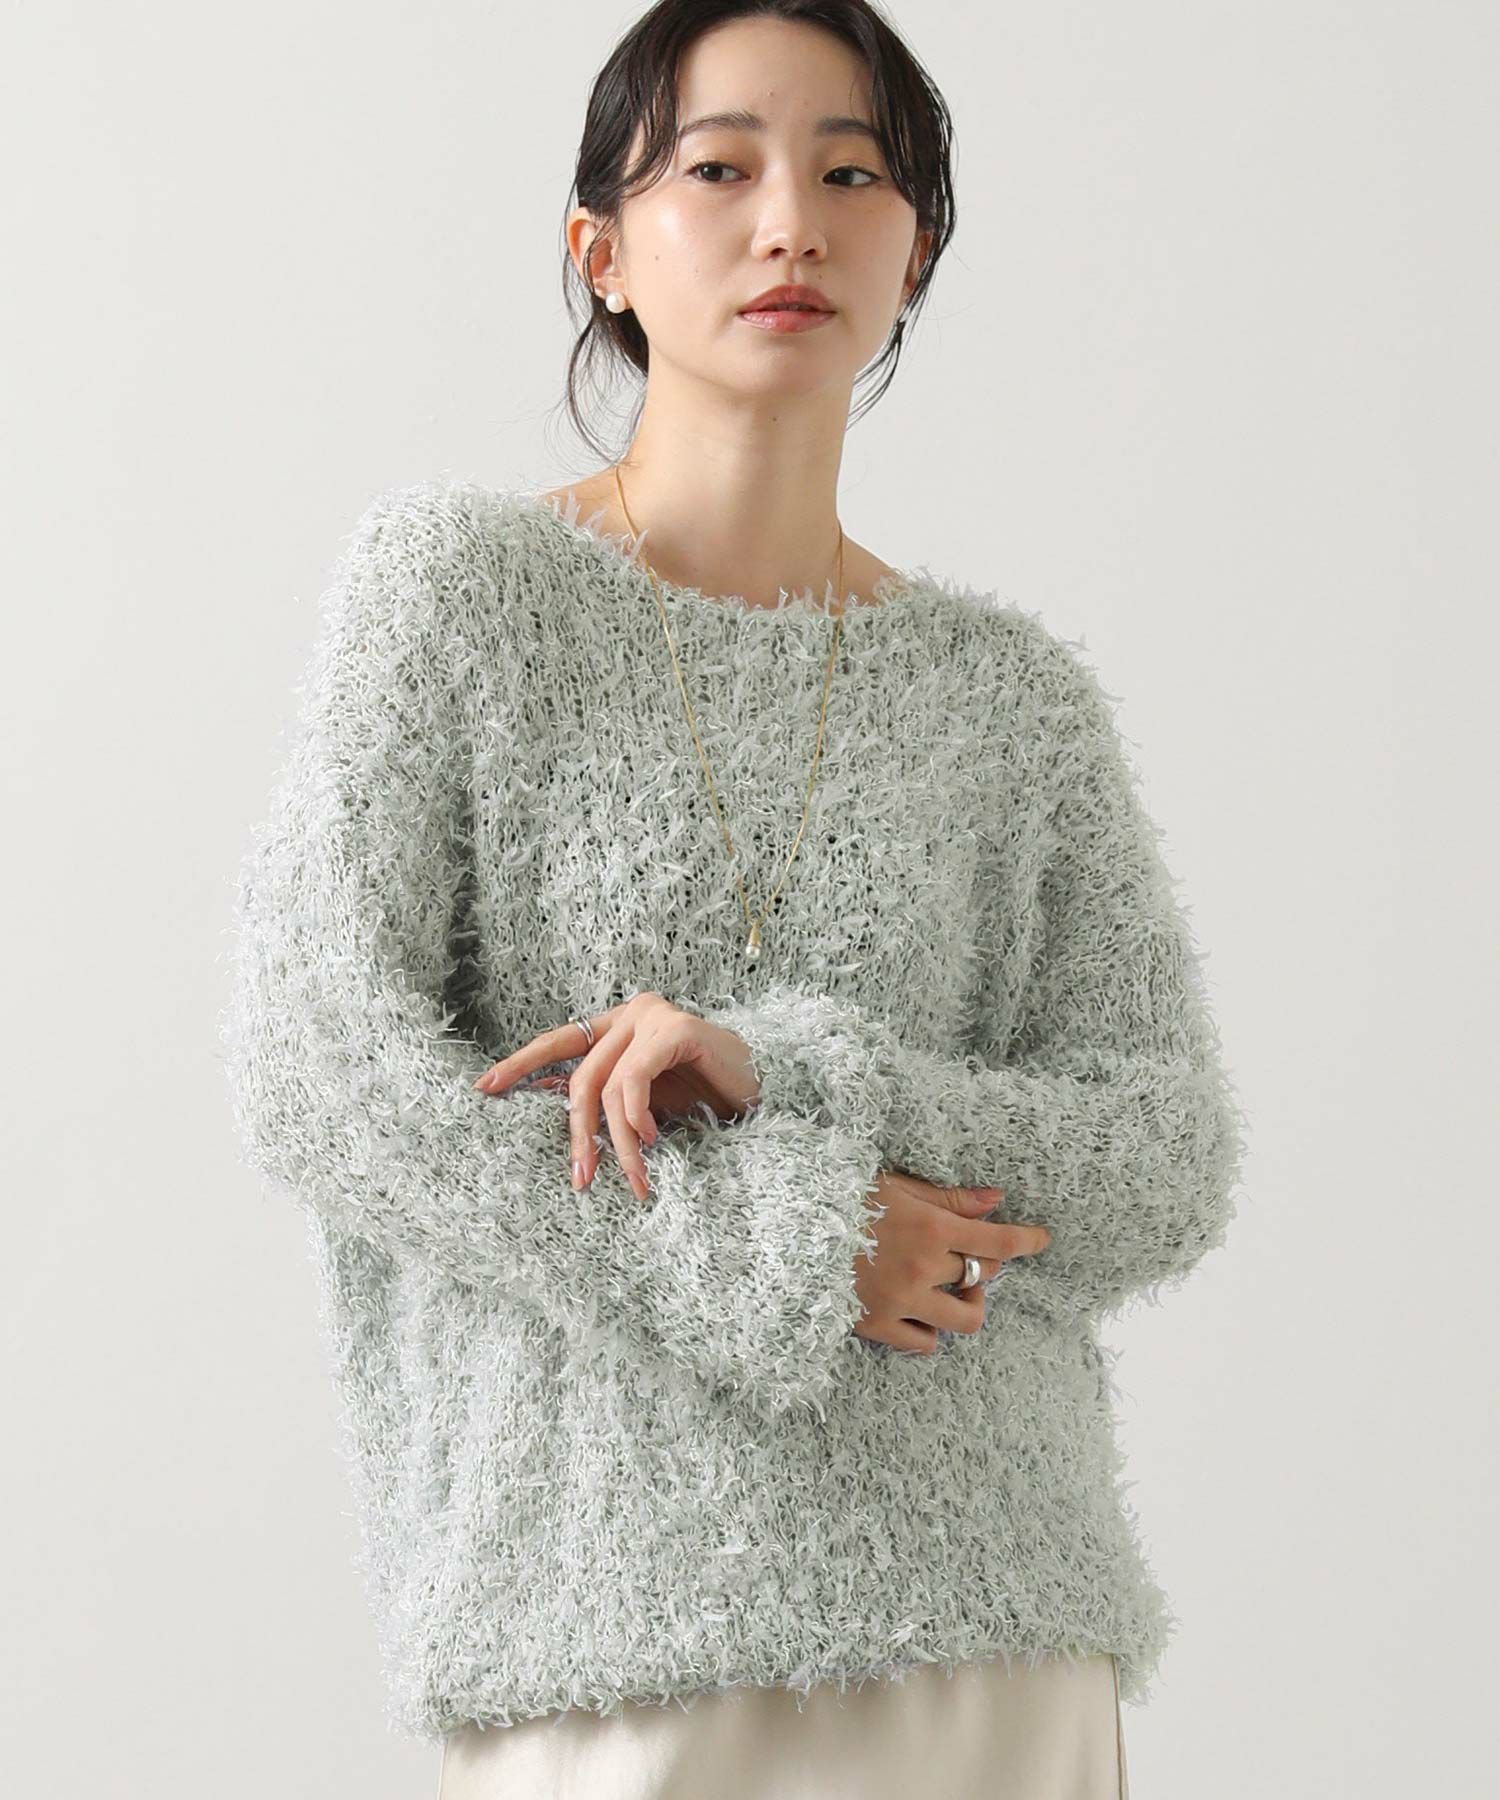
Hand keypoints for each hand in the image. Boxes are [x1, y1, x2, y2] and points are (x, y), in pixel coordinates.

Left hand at [471, 993, 761, 1201]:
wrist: (765, 1086)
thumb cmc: (707, 1095)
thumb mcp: (649, 1102)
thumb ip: (611, 1104)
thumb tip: (568, 1132)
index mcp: (617, 1027)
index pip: (557, 1042)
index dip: (520, 1064)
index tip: (484, 1088)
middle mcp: (630, 1013)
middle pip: (580, 1076)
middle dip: (577, 1133)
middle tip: (581, 1178)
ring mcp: (653, 1016)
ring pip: (608, 1086)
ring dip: (616, 1141)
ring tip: (633, 1178)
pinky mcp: (676, 1028)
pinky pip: (635, 1077)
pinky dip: (636, 1114)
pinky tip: (650, 1139)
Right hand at [854, 1172, 1052, 1354]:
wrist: (782, 1231)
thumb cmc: (836, 1198)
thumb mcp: (893, 1186)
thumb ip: (947, 1197)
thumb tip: (995, 1198)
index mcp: (929, 1227)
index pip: (997, 1238)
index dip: (1027, 1240)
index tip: (1042, 1240)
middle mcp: (923, 1267)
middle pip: (984, 1275)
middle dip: (986, 1264)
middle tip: (965, 1255)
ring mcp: (902, 1301)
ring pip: (966, 1319)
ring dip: (967, 1305)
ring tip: (951, 1293)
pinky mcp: (877, 1325)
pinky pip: (925, 1344)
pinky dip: (930, 1331)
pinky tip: (919, 1314)